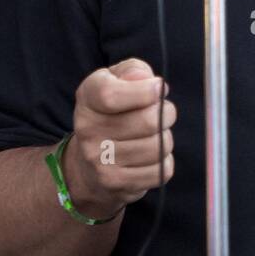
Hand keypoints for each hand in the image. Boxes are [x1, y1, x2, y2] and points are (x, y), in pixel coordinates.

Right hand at [68, 58, 176, 213]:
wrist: (89, 165)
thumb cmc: (113, 113)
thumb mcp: (118, 81)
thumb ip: (134, 71)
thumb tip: (148, 81)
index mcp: (87, 98)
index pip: (111, 95)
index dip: (145, 91)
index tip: (158, 88)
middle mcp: (88, 130)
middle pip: (148, 121)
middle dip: (167, 114)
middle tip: (163, 113)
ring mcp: (99, 160)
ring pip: (158, 146)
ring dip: (166, 138)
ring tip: (155, 135)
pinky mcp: (115, 183)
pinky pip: (161, 170)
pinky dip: (164, 162)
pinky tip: (150, 157)